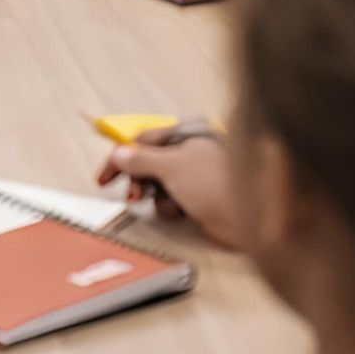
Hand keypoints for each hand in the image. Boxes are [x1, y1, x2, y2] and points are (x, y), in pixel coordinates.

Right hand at [98, 126, 238, 245]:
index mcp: (185, 134)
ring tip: (166, 205)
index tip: (103, 179)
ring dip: (156, 196)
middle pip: (149, 163)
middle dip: (139, 180)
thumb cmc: (214, 184)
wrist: (251, 219)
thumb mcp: (171, 167)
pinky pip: (173, 199)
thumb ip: (140, 159)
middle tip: (132, 197)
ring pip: (159, 183)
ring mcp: (195, 175)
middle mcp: (190, 151)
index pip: (142, 141)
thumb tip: (118, 154)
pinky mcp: (200, 197)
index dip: (120, 159)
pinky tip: (181, 212)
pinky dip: (172, 206)